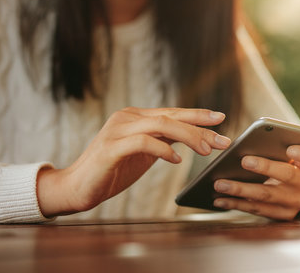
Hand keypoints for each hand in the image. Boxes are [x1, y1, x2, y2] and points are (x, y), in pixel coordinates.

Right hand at [37, 107, 231, 216]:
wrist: (77, 187)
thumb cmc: (112, 171)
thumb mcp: (143, 153)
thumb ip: (162, 141)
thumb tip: (191, 137)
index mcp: (135, 117)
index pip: (172, 112)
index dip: (197, 115)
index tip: (221, 119)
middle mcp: (127, 117)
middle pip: (171, 116)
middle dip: (200, 126)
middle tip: (222, 139)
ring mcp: (117, 130)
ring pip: (161, 124)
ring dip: (188, 136)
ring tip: (205, 150)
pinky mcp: (111, 147)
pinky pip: (143, 142)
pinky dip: (163, 150)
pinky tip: (177, 160)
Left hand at [212, 145, 299, 220]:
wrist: (292, 190)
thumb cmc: (282, 163)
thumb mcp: (285, 153)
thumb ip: (275, 146)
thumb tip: (248, 142)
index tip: (291, 149)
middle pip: (286, 174)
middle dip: (264, 167)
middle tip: (243, 161)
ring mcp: (295, 201)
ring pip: (266, 195)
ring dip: (240, 189)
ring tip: (220, 184)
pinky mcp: (283, 215)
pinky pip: (257, 209)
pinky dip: (236, 204)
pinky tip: (220, 199)